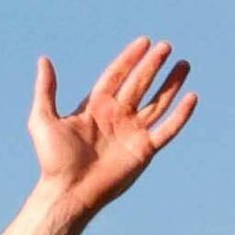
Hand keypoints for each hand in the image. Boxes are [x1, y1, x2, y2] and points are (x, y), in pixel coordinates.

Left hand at [26, 37, 196, 214]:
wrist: (69, 192)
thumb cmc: (53, 160)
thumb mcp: (43, 120)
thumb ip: (46, 90)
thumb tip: (44, 60)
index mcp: (96, 107)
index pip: (117, 75)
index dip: (130, 58)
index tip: (144, 42)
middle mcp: (117, 117)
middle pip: (140, 84)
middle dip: (153, 65)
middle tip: (166, 46)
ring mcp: (132, 133)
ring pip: (157, 103)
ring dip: (171, 84)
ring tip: (184, 64)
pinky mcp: (144, 151)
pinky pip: (167, 130)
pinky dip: (180, 116)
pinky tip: (192, 97)